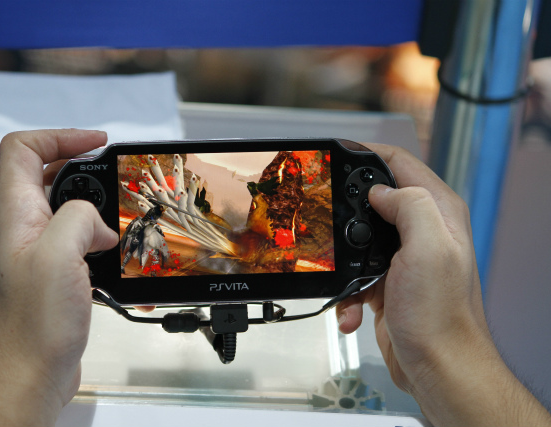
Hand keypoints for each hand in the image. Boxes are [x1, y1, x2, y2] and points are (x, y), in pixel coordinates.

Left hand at [0, 129, 118, 426]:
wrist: (29, 374)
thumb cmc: (33, 326)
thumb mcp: (58, 256)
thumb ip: (79, 218)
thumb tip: (100, 222)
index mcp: (17, 215)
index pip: (23, 149)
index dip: (60, 136)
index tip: (96, 141)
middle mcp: (23, 228)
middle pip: (46, 172)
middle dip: (85, 166)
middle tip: (115, 172)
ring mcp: (38, 250)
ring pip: (67, 207)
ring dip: (97, 206)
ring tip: (121, 215)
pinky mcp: (55, 272)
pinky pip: (78, 240)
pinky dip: (101, 238)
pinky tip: (116, 252)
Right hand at [336, 144, 550, 425]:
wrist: (437, 365)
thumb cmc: (438, 315)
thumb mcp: (428, 248)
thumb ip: (409, 205)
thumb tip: (381, 190)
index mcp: (437, 212)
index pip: (401, 164)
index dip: (368, 153)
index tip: (338, 153)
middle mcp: (423, 229)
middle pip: (376, 198)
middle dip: (346, 207)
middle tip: (322, 213)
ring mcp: (404, 256)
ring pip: (359, 237)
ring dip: (343, 259)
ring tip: (341, 276)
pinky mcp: (388, 280)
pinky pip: (356, 273)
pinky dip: (347, 290)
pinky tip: (351, 308)